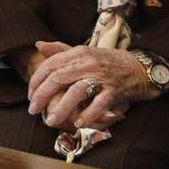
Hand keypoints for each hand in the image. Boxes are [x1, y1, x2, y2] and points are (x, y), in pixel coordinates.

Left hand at [27, 41, 157, 131]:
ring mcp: (102, 77)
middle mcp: (88, 63)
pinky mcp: (115, 91)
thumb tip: (38, 45)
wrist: (139, 68)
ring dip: (61, 108)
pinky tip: (78, 123)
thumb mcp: (83, 52)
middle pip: (58, 78)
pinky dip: (88, 115)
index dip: (36, 80)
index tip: (30, 94)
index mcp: (78, 53)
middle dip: (42, 95)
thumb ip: (60, 50)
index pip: (50, 65)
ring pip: (76, 92)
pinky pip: (99, 104)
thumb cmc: (106, 62)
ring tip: (50, 120)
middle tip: (32, 109)